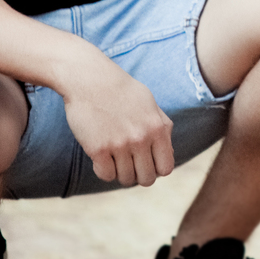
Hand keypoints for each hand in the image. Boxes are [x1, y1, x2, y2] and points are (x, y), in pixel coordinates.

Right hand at [59, 51, 175, 186]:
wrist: (90, 79)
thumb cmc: (121, 91)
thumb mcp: (149, 104)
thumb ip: (162, 127)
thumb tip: (170, 152)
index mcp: (157, 128)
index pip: (166, 168)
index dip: (156, 169)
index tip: (146, 162)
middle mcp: (141, 138)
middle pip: (147, 179)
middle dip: (138, 175)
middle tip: (129, 164)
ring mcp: (119, 145)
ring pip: (125, 179)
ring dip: (120, 172)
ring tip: (114, 157)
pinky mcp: (98, 149)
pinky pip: (106, 175)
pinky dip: (103, 170)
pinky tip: (101, 157)